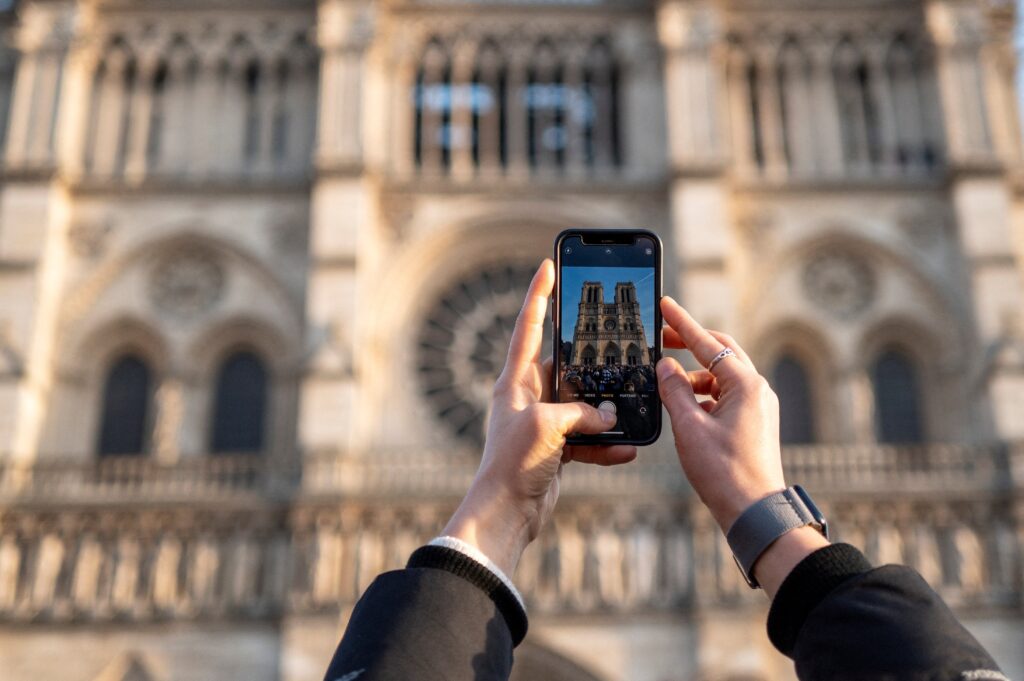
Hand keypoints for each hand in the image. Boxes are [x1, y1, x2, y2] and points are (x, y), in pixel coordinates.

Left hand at [442, 259, 636, 575]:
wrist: (506, 513)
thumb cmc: (513, 463)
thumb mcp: (549, 426)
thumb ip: (582, 413)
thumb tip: (609, 415)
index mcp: (515, 382)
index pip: (529, 327)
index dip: (539, 295)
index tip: (548, 266)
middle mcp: (528, 398)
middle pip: (566, 369)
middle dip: (591, 366)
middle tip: (616, 349)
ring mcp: (543, 424)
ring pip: (582, 406)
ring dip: (604, 413)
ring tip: (628, 409)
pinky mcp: (555, 450)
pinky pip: (587, 439)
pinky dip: (606, 444)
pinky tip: (627, 449)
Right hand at [658, 296, 827, 596]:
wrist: (754, 512)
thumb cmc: (724, 472)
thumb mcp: (689, 427)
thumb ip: (674, 391)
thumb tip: (666, 367)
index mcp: (745, 384)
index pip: (708, 343)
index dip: (682, 323)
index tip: (666, 305)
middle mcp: (757, 389)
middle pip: (721, 352)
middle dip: (692, 343)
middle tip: (664, 338)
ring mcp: (759, 406)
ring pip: (723, 376)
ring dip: (695, 374)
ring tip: (668, 384)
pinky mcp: (755, 422)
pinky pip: (727, 396)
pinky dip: (704, 394)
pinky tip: (685, 407)